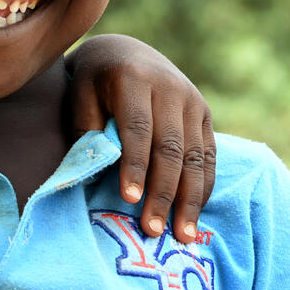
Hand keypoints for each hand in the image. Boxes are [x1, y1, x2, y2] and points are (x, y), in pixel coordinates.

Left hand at [66, 34, 215, 242]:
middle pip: (170, 147)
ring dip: (189, 199)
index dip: (134, 165)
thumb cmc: (92, 84)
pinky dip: (202, 187)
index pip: (137, 128)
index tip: (129, 200)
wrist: (125, 53)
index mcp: (133, 79)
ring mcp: (192, 101)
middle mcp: (170, 88)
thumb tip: (96, 176)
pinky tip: (193, 215)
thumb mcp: (80, 98)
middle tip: (153, 230)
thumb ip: (88, 133)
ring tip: (183, 236)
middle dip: (163, 192)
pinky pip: (208, 156)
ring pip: (195, 156)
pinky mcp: (205, 114)